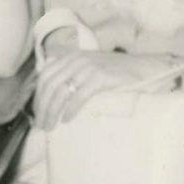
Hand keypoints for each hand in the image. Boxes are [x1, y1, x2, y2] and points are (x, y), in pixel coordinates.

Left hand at [33, 50, 181, 130]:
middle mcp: (77, 60)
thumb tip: (53, 93)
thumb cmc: (118, 73)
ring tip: (51, 126)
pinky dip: (70, 108)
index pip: (45, 76)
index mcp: (72, 57)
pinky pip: (79, 95)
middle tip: (42, 126)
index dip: (38, 96)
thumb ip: (72, 74)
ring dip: (52, 111)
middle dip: (42, 107)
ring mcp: (89, 67)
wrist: (145, 68)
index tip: (37, 114)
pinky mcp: (101, 76)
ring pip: (61, 91)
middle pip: (50, 85)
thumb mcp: (91, 68)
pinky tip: (66, 119)